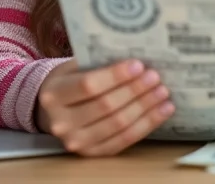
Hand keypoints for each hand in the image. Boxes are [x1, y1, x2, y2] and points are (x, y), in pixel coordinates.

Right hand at [35, 58, 174, 155]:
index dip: (115, 76)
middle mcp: (61, 122)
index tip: (138, 65)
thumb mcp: (74, 67)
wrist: (51, 110)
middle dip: (135, 90)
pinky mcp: (93, 154)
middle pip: (106, 106)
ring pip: (118, 125)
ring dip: (145, 107)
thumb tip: (136, 61)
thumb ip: (98, 64)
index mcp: (53, 95)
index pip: (88, 85)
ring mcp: (76, 142)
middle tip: (155, 77)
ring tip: (163, 92)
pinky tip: (163, 111)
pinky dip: (147, 124)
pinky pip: (124, 140)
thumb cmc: (69, 82)